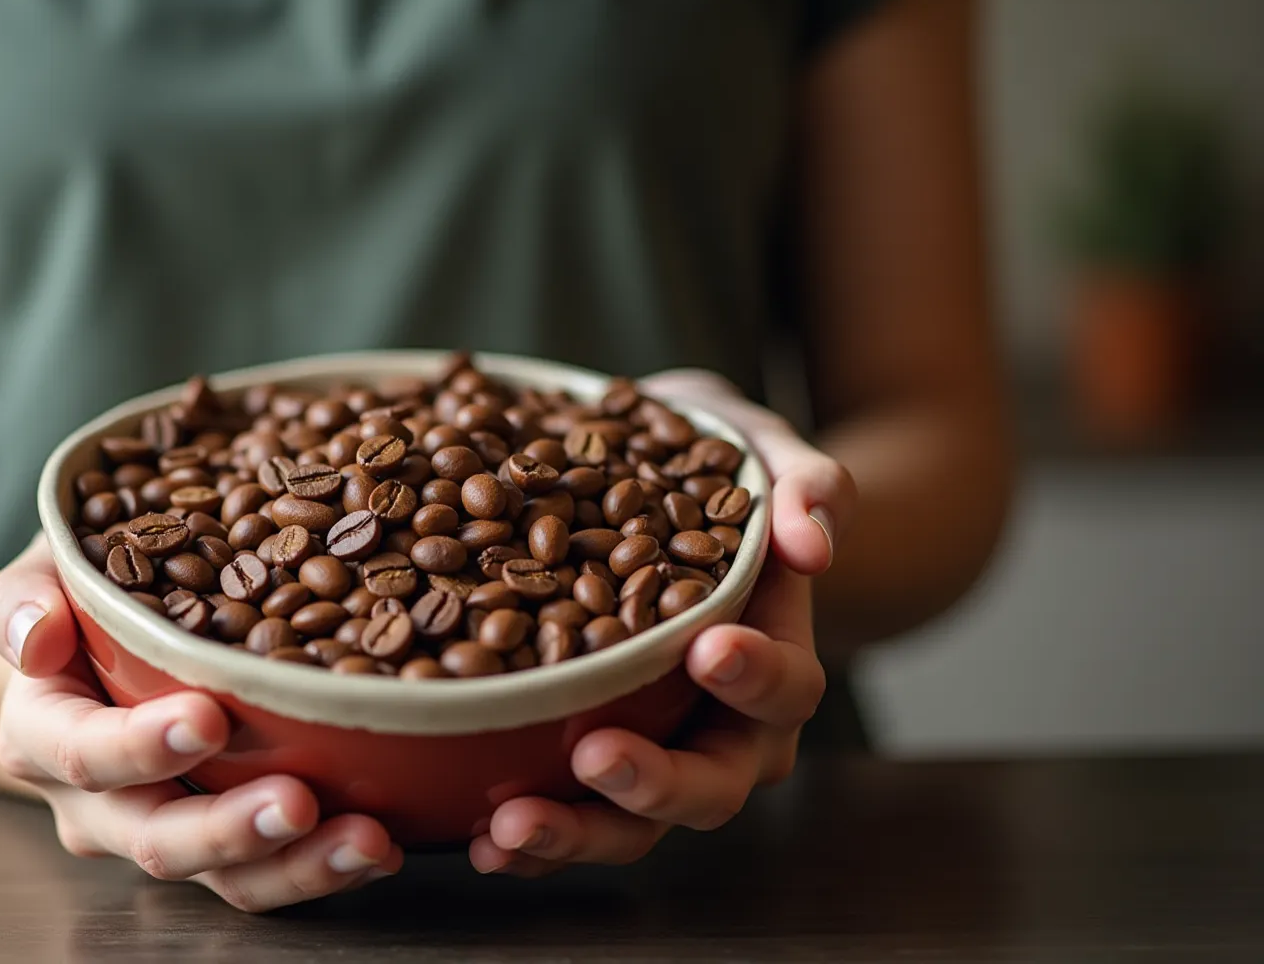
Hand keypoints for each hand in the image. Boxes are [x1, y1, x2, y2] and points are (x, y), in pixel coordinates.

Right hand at [0, 536, 401, 910]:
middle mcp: (95, 804)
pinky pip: (267, 875)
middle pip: (155, 839)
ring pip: (221, 878)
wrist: (82, 649)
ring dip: (296, 866)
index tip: (209, 720)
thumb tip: (35, 635)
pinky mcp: (220, 849)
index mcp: (42, 735)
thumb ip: (24, 597)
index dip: (141, 746)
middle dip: (229, 829)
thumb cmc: (75, 593)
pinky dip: (325, 866)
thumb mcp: (43, 571)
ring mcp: (160, 834)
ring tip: (366, 841)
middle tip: (298, 802)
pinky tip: (381, 844)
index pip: (83, 753)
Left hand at [469, 370, 853, 875]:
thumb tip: (813, 541)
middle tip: (595, 755)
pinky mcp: (590, 766)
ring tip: (511, 825)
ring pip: (632, 823)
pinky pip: (569, 817)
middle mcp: (725, 729)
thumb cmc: (718, 467)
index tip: (709, 647)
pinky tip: (478, 839)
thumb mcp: (761, 451)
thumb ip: (807, 486)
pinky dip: (529, 840)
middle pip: (710, 785)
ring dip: (576, 831)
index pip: (785, 687)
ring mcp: (658, 755)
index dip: (755, 676)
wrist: (659, 491)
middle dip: (654, 782)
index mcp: (775, 661)